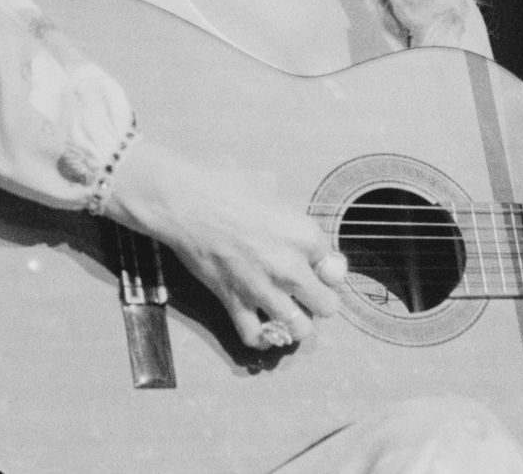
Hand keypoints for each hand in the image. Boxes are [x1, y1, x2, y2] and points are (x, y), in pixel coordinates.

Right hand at [103, 138, 346, 350]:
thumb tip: (282, 205)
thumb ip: (284, 205)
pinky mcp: (234, 302)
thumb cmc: (225, 186)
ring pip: (299, 330)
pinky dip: (262, 337)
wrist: (185, 203)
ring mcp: (262, 289)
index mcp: (304, 235)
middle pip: (327, 306)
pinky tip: (262, 326)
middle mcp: (290, 267)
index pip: (337, 269)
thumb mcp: (267, 185)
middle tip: (306, 295)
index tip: (317, 268)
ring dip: (295, 323)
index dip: (328, 271)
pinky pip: (256, 336)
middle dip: (319, 302)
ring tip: (286, 312)